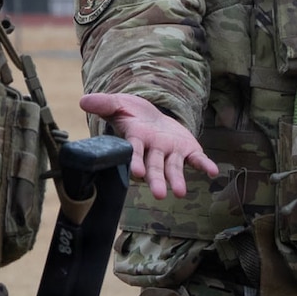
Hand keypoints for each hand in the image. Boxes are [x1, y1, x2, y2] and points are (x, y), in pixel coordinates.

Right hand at [81, 92, 218, 198]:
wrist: (150, 115)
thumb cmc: (130, 113)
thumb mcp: (118, 104)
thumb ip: (104, 104)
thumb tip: (83, 100)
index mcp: (135, 140)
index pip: (134, 152)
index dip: (134, 161)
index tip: (137, 173)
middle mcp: (153, 150)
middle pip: (154, 166)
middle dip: (156, 180)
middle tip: (158, 194)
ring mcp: (170, 152)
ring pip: (173, 168)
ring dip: (177, 179)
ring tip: (180, 193)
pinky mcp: (186, 149)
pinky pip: (196, 159)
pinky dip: (204, 165)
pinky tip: (213, 171)